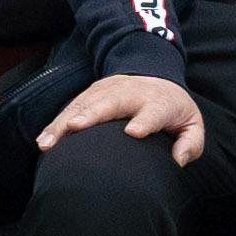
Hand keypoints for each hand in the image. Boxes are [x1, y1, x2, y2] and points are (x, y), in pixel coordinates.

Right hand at [38, 73, 206, 165]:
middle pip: (111, 104)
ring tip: (48, 144)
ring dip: (65, 123)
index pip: (153, 112)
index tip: (133, 132)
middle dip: (93, 114)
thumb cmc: (172, 109)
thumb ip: (190, 144)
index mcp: (159, 103)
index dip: (144, 121)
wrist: (154, 74)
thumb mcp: (191, 124)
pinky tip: (44, 141)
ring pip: (84, 106)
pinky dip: (56, 125)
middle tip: (75, 128)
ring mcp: (107, 92)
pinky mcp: (90, 95)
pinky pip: (70, 109)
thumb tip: (177, 161)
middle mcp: (131, 94)